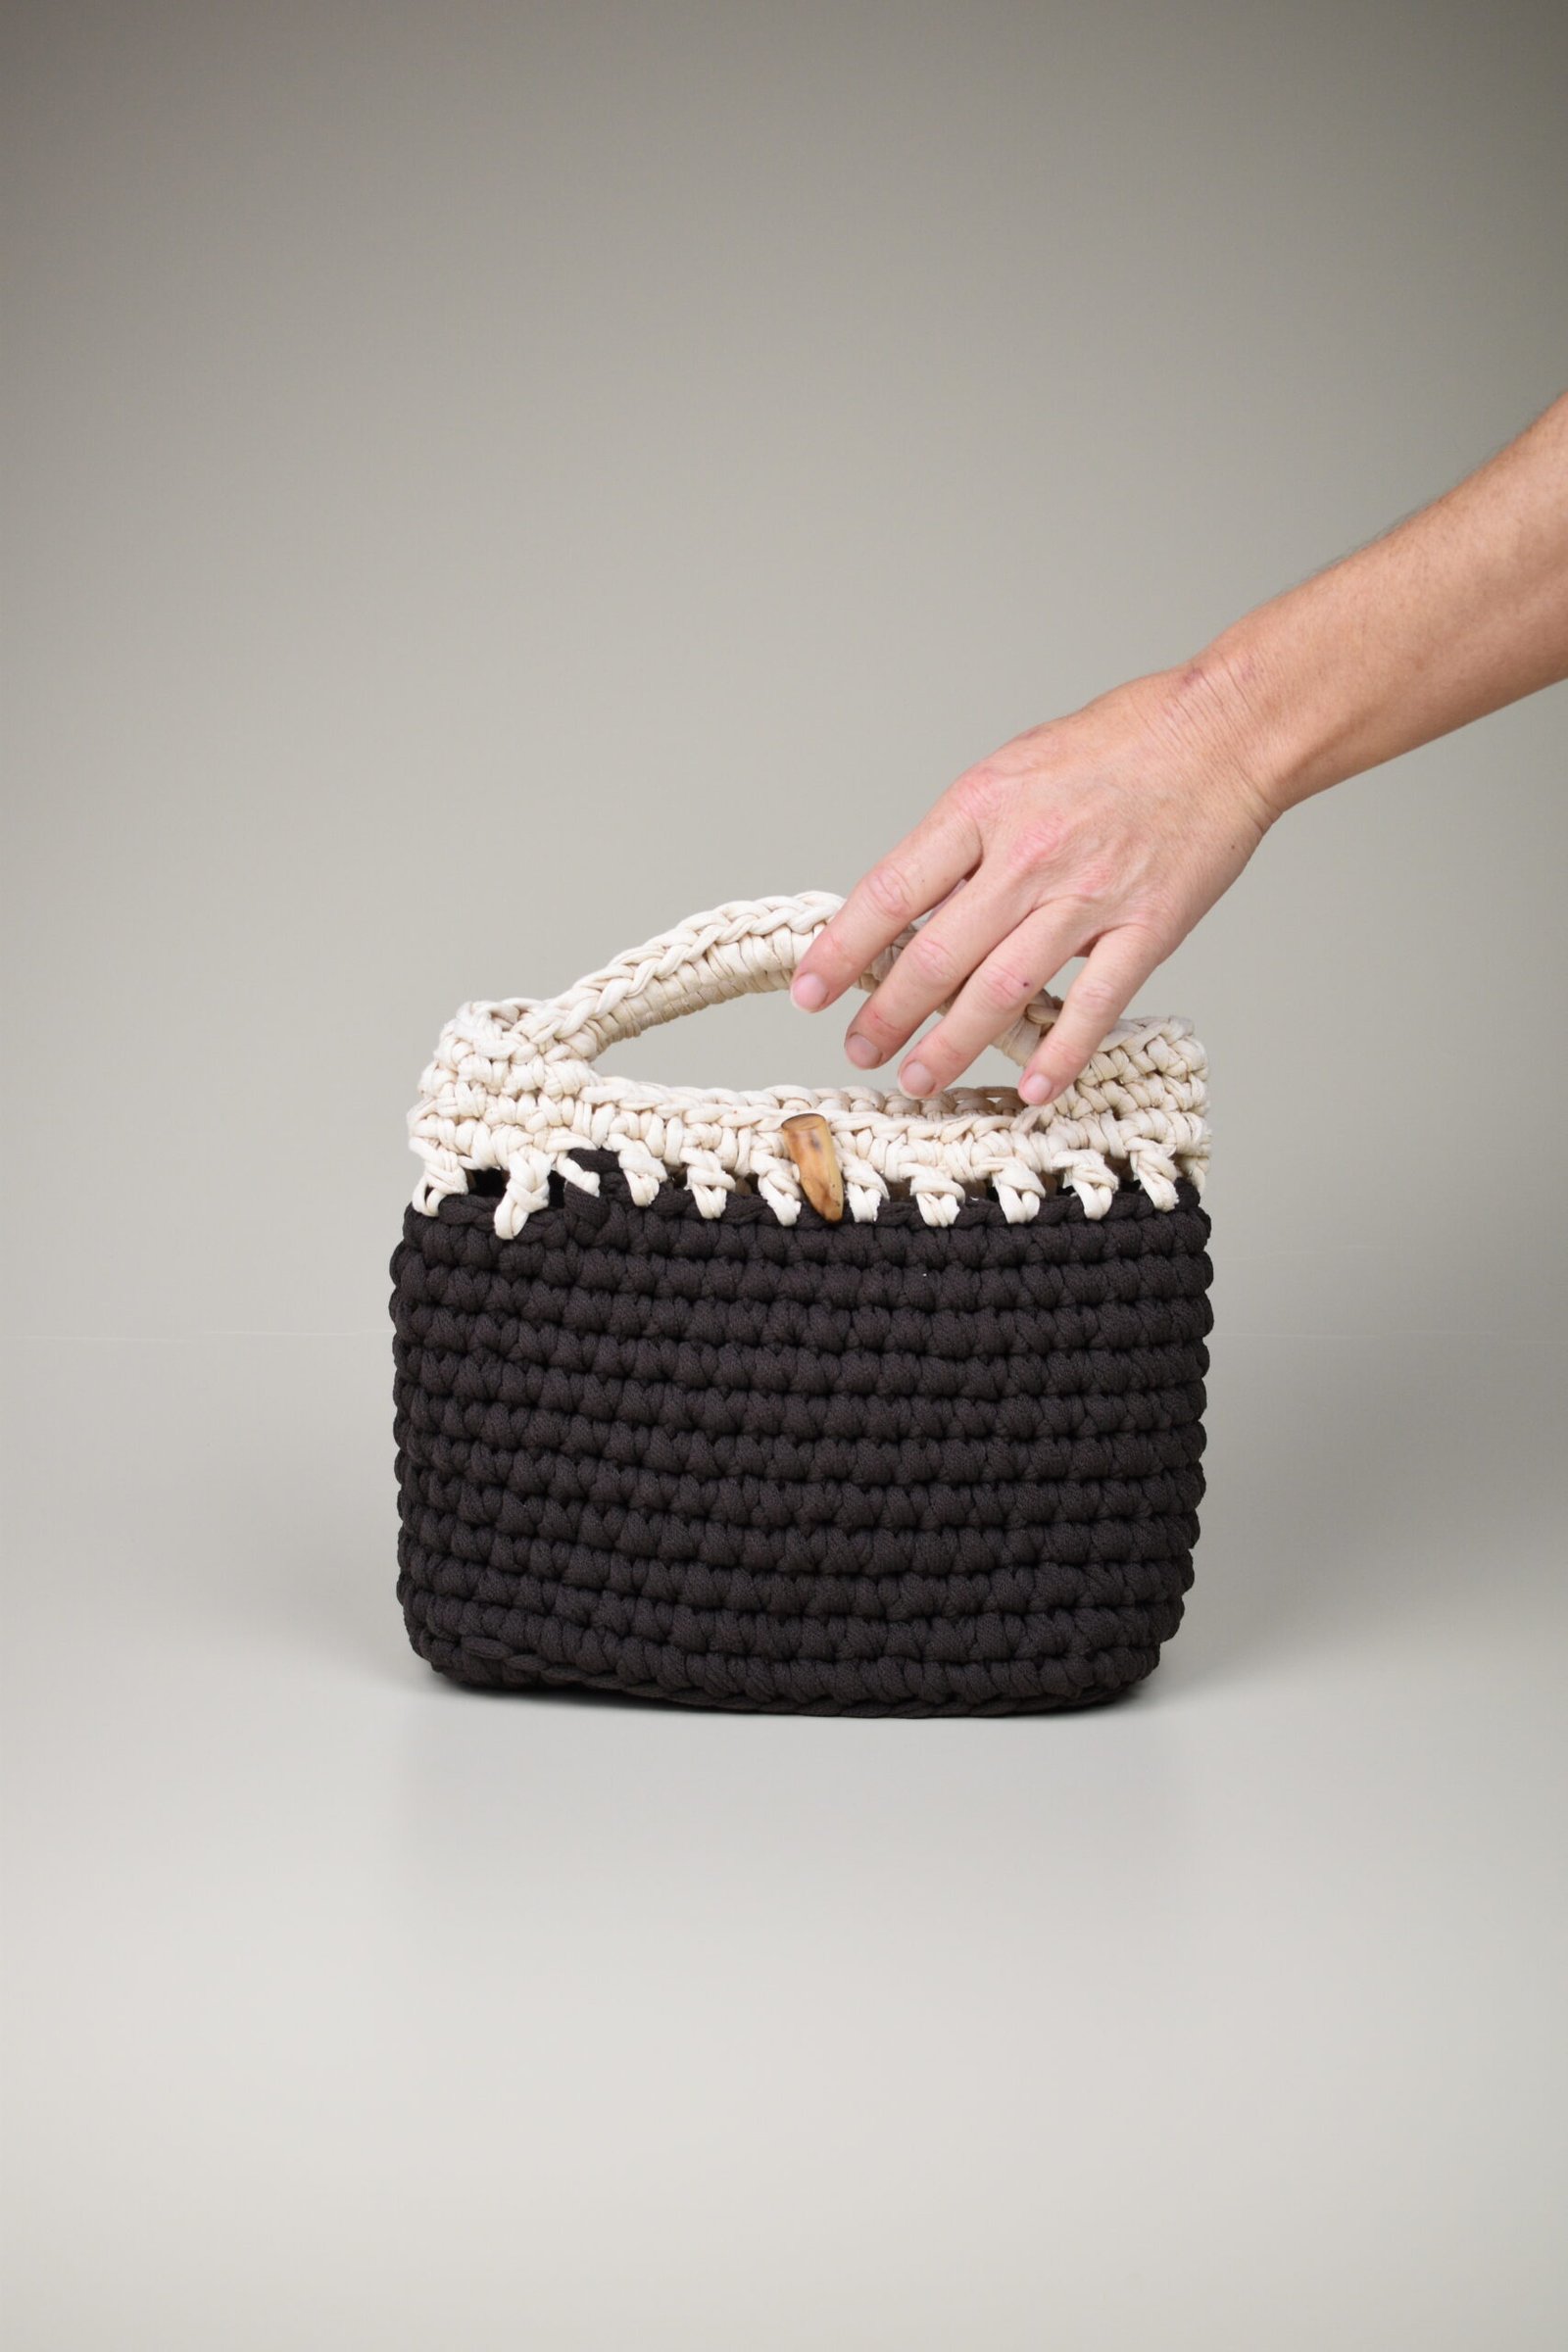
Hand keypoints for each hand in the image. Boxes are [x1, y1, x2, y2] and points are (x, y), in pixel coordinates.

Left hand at [790, 661, 1274, 1101]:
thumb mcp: (1013, 769)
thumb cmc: (1118, 744)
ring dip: (951, 1046)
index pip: (891, 892)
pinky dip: (1058, 1056)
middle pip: (936, 957)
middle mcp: (1028, 857)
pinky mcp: (1145, 929)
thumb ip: (964, 840)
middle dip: (887, 1015)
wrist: (1221, 733)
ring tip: (919, 1079)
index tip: (811, 991)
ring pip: (999, 993)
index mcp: (983, 808)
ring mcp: (1087, 898)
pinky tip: (1030, 1091)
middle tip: (861, 1050)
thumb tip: (912, 909)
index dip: (842, 950)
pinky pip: (1092, 1008)